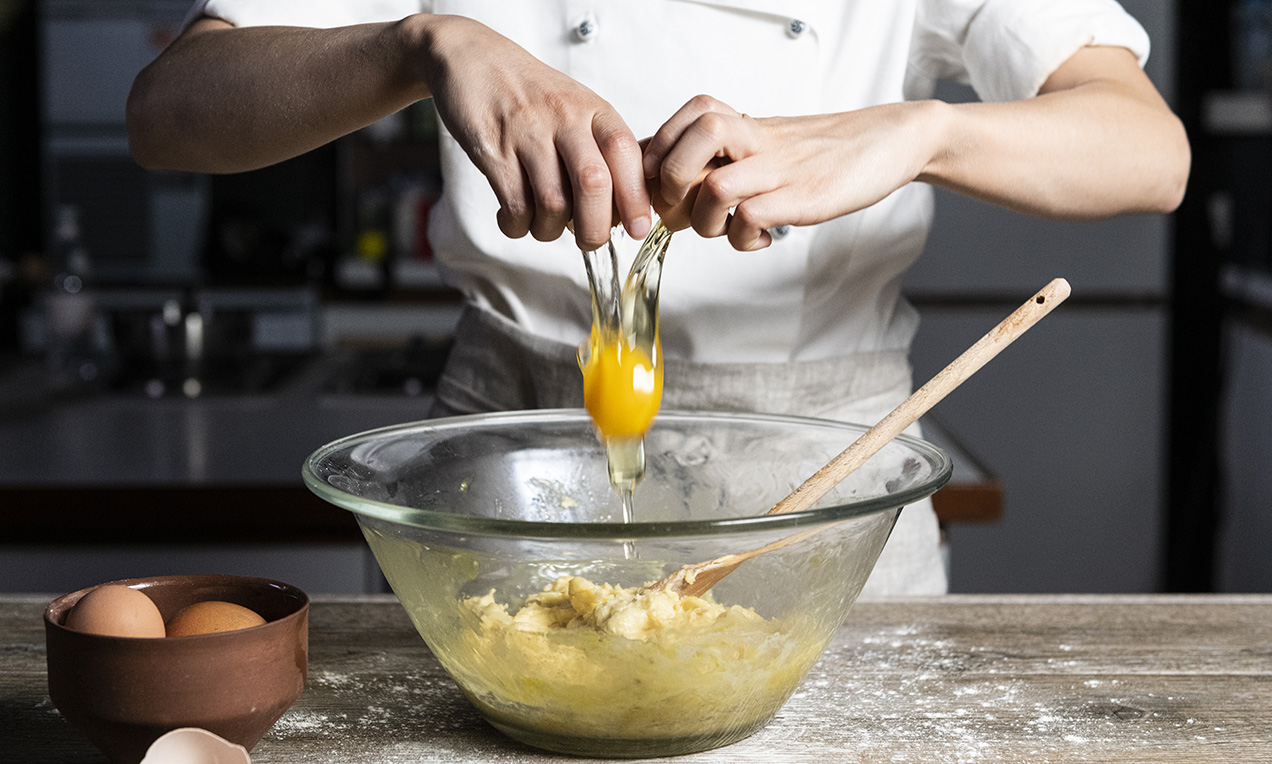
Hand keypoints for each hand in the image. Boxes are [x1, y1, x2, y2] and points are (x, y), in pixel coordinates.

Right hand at [415, 16, 649, 249]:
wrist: (473, 58)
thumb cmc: (531, 93)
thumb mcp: (577, 107)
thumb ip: (601, 150)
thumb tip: (622, 211)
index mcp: (593, 109)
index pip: (626, 154)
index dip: (636, 198)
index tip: (638, 229)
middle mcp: (563, 118)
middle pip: (593, 184)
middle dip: (596, 228)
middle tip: (590, 242)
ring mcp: (526, 133)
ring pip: (553, 202)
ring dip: (551, 231)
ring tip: (545, 227)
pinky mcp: (492, 150)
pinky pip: (514, 205)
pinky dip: (518, 226)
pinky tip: (517, 220)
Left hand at [642, 95, 940, 250]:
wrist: (889, 140)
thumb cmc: (824, 151)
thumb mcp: (769, 142)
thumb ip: (728, 153)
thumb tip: (675, 177)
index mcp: (746, 124)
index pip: (686, 118)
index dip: (661, 150)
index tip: (665, 182)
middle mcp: (758, 141)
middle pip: (689, 141)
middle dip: (670, 184)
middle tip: (684, 209)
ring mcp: (780, 169)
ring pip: (713, 185)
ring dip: (705, 221)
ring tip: (726, 228)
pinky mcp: (804, 197)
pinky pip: (753, 217)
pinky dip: (744, 238)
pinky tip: (759, 238)